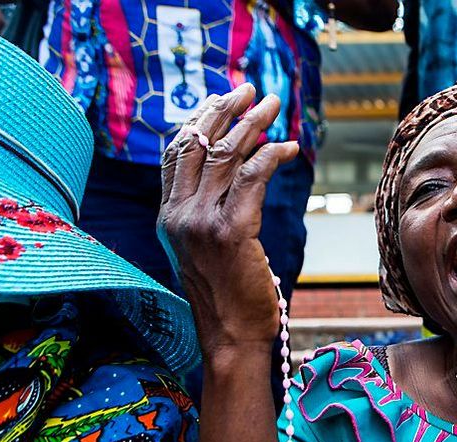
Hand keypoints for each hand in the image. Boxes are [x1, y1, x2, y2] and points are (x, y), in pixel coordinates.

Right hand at [158, 84, 298, 355]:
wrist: (231, 336)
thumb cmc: (229, 296)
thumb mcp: (205, 249)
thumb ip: (207, 213)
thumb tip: (233, 177)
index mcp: (168, 216)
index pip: (177, 153)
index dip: (199, 120)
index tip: (222, 99)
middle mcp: (177, 214)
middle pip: (198, 144)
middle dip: (225, 109)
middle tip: (251, 90)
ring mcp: (200, 222)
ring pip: (225, 155)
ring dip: (253, 124)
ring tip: (273, 105)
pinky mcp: (230, 232)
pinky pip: (251, 179)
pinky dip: (271, 157)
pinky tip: (288, 148)